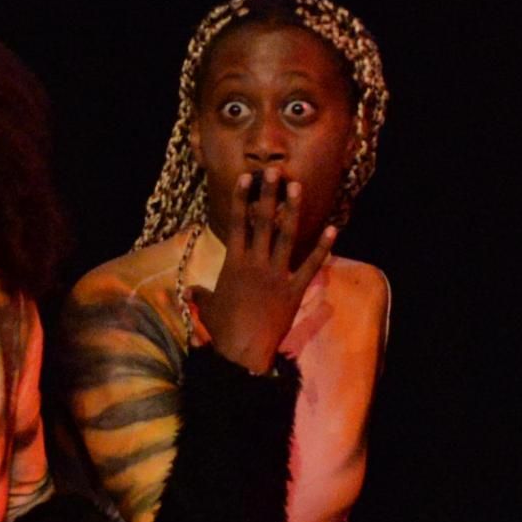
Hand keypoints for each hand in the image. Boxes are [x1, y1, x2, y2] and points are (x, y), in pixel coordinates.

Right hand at [192, 167, 335, 373]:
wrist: (242, 350)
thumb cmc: (222, 328)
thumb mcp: (207, 307)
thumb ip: (200, 294)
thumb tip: (189, 291)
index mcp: (234, 263)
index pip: (237, 222)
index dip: (241, 198)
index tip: (246, 177)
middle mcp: (256, 262)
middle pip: (263, 221)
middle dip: (269, 194)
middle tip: (275, 170)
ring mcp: (277, 274)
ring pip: (287, 235)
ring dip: (293, 209)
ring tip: (297, 186)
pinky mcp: (294, 289)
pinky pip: (311, 265)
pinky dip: (323, 247)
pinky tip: (333, 228)